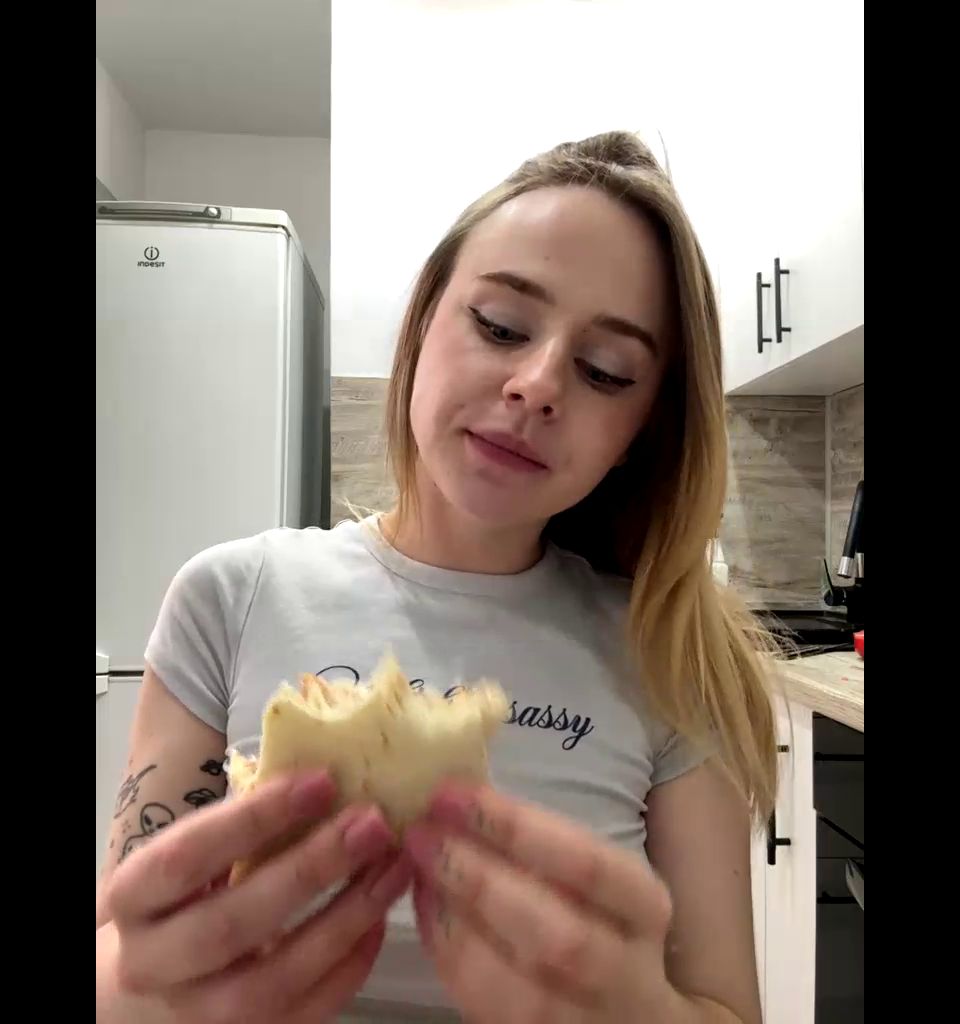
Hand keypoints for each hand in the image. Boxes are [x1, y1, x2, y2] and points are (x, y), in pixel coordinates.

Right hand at [102, 772, 410, 1023]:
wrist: (160, 973)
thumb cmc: (190, 890)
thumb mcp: (196, 851)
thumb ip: (246, 821)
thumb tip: (328, 781)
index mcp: (134, 898)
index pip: (187, 857)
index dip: (255, 818)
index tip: (321, 782)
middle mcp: (154, 964)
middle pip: (233, 924)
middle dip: (311, 869)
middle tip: (371, 824)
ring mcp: (199, 1013)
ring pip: (275, 979)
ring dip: (345, 917)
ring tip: (393, 865)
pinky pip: (307, 1011)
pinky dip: (351, 962)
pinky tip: (380, 915)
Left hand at [405, 782, 688, 1023]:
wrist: (632, 1010)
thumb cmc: (601, 916)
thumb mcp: (597, 876)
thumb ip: (543, 844)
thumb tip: (460, 796)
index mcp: (645, 908)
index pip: (588, 865)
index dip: (516, 828)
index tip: (454, 793)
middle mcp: (626, 973)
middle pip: (558, 938)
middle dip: (480, 882)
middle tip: (422, 835)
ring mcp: (584, 1022)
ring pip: (520, 993)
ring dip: (456, 928)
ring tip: (417, 873)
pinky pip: (489, 1012)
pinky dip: (449, 961)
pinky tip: (426, 912)